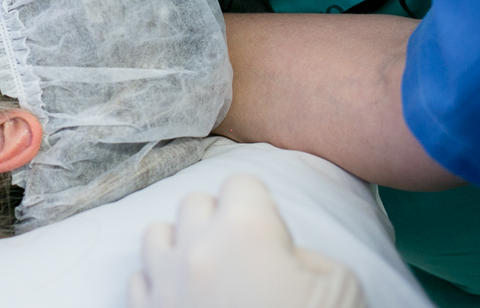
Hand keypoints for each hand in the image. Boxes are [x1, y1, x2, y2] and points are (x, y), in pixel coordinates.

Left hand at [128, 174, 366, 307]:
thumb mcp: (340, 287)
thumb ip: (299, 254)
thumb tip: (272, 252)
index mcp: (245, 231)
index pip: (242, 184)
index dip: (260, 207)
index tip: (271, 235)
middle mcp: (196, 248)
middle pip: (195, 203)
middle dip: (219, 221)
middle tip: (244, 257)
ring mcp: (164, 286)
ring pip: (156, 234)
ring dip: (180, 246)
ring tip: (207, 273)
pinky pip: (139, 280)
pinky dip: (158, 285)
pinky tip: (185, 303)